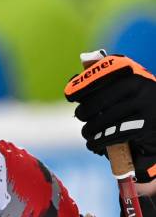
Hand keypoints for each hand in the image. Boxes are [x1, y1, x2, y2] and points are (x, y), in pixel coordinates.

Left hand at [64, 55, 155, 181]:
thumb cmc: (135, 108)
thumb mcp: (124, 92)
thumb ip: (103, 82)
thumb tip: (75, 77)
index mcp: (136, 74)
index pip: (106, 72)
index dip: (84, 84)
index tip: (69, 95)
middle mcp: (143, 86)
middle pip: (100, 99)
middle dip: (84, 111)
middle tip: (80, 116)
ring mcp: (147, 106)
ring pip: (104, 120)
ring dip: (89, 130)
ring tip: (87, 133)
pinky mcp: (146, 126)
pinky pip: (112, 135)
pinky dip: (98, 142)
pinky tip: (94, 144)